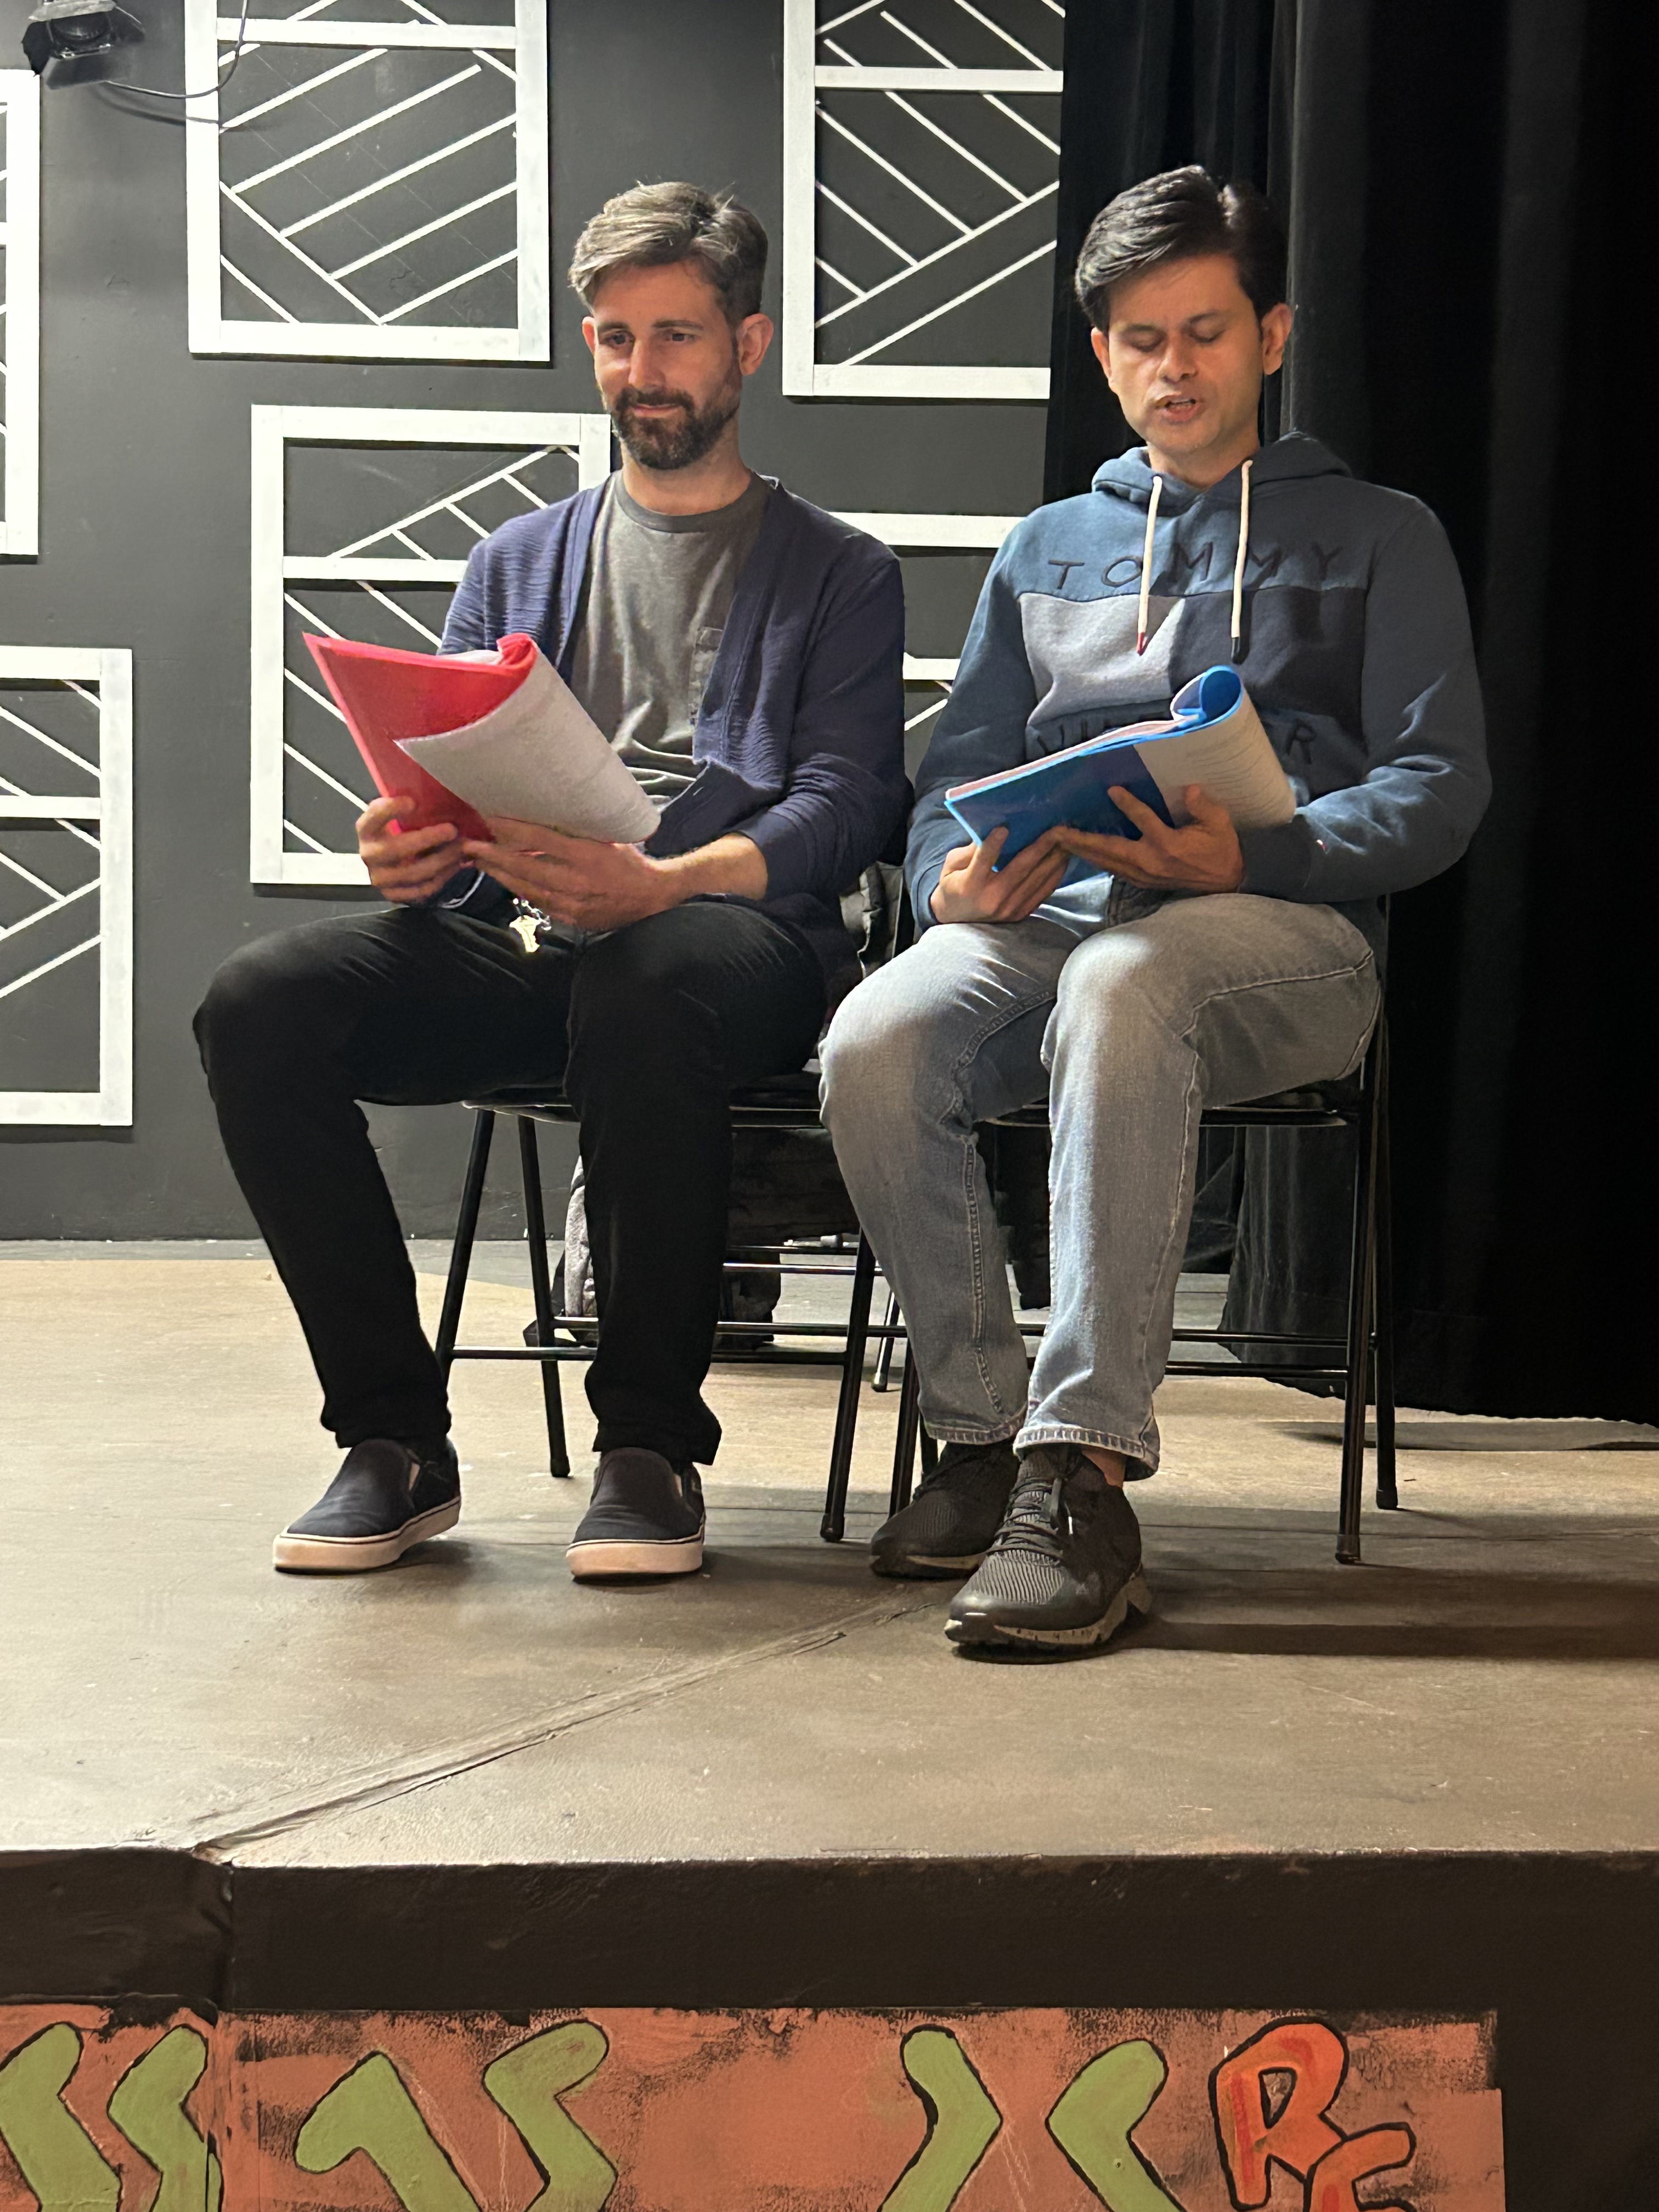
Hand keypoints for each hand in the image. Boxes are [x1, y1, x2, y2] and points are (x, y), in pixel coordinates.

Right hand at [358, 796, 464, 903]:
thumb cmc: (397, 833)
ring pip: (415, 872)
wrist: (388, 866)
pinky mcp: (394, 895)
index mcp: (366, 830)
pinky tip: (454, 866)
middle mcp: (368, 855)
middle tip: (452, 830)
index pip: (373, 818)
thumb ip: (404, 806)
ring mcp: (380, 878)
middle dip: (428, 839)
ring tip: (461, 848)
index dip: (391, 810)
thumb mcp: (395, 817)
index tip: (412, 802)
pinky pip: (421, 889)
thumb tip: (434, 795)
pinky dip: (442, 878)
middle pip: (398, 848)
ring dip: (442, 860)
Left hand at [462, 818, 676, 930]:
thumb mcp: (606, 838)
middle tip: (469, 846)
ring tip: (479, 862)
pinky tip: (506, 880)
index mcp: (587, 854)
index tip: (490, 820)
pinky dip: (519, 889)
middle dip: (493, 857)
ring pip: (526, 887)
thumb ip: (575, 832)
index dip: (511, 829)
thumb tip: (543, 817)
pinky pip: (538, 902)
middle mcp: (576, 880)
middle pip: (524, 867)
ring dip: (500, 874)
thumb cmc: (628, 861)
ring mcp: (572, 902)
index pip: (539, 839)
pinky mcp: (571, 917)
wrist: (650, 897)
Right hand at [930, 826, 1069, 923]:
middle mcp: (992, 898)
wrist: (957, 920)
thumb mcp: (952, 865)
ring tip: (1066, 838)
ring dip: (1055, 857)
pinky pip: (1044, 891)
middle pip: (1021, 867)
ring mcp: (1009, 908)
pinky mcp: (1021, 913)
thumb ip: (971, 850)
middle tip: (1057, 827)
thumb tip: (996, 829)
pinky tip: (1063, 858)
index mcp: (970, 884)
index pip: (983, 861)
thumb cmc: (954, 885)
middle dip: (1041, 845)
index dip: (994, 844)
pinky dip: (1056, 873)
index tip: (1004, 827)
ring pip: (1037, 878)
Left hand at [1051, 785, 1243, 893]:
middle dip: (1082, 840)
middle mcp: (1151, 861)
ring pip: (1107, 862)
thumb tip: (1189, 789)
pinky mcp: (1142, 880)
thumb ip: (1203, 806)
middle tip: (1058, 832)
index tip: (1112, 790)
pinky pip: (1114, 870)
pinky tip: (1083, 853)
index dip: (1128, 805)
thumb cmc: (1221, 850)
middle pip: (1110, 849)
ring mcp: (1144, 874)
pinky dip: (1097, 861)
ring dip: (1083, 851)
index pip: (1144, 820)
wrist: (1224, 883)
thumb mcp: (1220, 824)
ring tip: (1061, 841)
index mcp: (1169, 845)